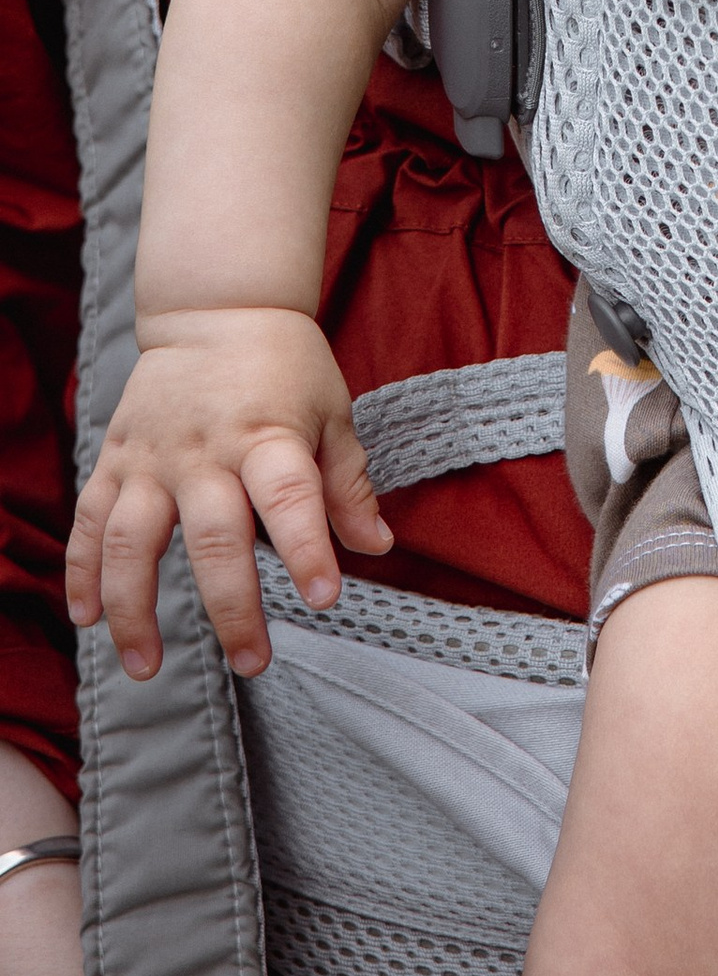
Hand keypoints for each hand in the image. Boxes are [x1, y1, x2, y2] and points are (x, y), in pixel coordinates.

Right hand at [65, 310, 390, 682]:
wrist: (217, 308)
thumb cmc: (286, 366)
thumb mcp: (332, 411)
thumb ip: (348, 483)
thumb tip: (377, 547)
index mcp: (268, 435)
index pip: (291, 498)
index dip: (309, 549)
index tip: (326, 598)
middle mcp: (205, 451)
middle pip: (215, 538)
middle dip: (233, 608)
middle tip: (254, 662)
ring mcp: (153, 458)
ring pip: (132, 542)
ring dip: (134, 609)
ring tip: (146, 667)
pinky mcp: (116, 460)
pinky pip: (89, 522)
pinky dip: (80, 573)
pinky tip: (86, 618)